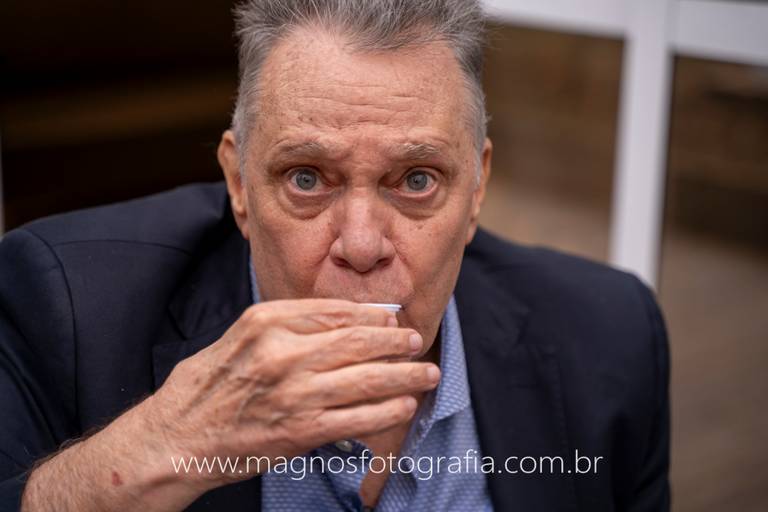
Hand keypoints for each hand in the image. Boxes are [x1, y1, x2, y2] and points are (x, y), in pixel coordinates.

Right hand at [146, 299, 438, 489]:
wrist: (177, 436)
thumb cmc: (208, 383)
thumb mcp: (242, 335)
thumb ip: (290, 322)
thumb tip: (345, 319)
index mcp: (267, 321)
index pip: (336, 311)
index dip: (373, 315)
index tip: (392, 317)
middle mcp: (283, 352)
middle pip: (358, 341)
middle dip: (396, 341)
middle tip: (416, 340)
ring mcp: (294, 393)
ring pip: (365, 379)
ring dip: (404, 375)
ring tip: (427, 372)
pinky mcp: (300, 430)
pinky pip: (356, 418)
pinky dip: (386, 411)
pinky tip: (405, 405)